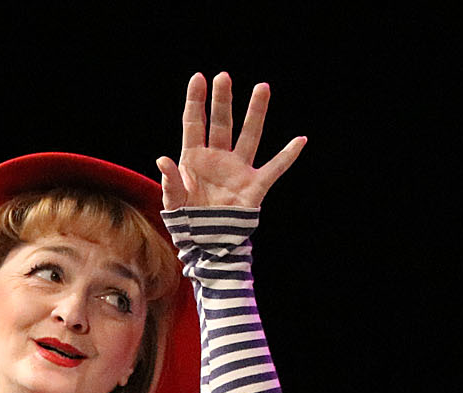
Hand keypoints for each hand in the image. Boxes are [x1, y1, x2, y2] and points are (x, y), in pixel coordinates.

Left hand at [156, 72, 305, 211]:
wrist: (207, 245)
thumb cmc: (188, 222)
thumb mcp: (174, 204)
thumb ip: (170, 182)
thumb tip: (162, 159)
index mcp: (194, 159)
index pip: (195, 123)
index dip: (196, 101)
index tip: (198, 77)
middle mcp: (218, 158)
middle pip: (222, 123)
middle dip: (222, 100)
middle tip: (223, 76)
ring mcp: (237, 170)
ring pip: (249, 135)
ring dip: (255, 113)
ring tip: (262, 87)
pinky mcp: (254, 186)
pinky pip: (274, 168)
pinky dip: (288, 156)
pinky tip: (300, 140)